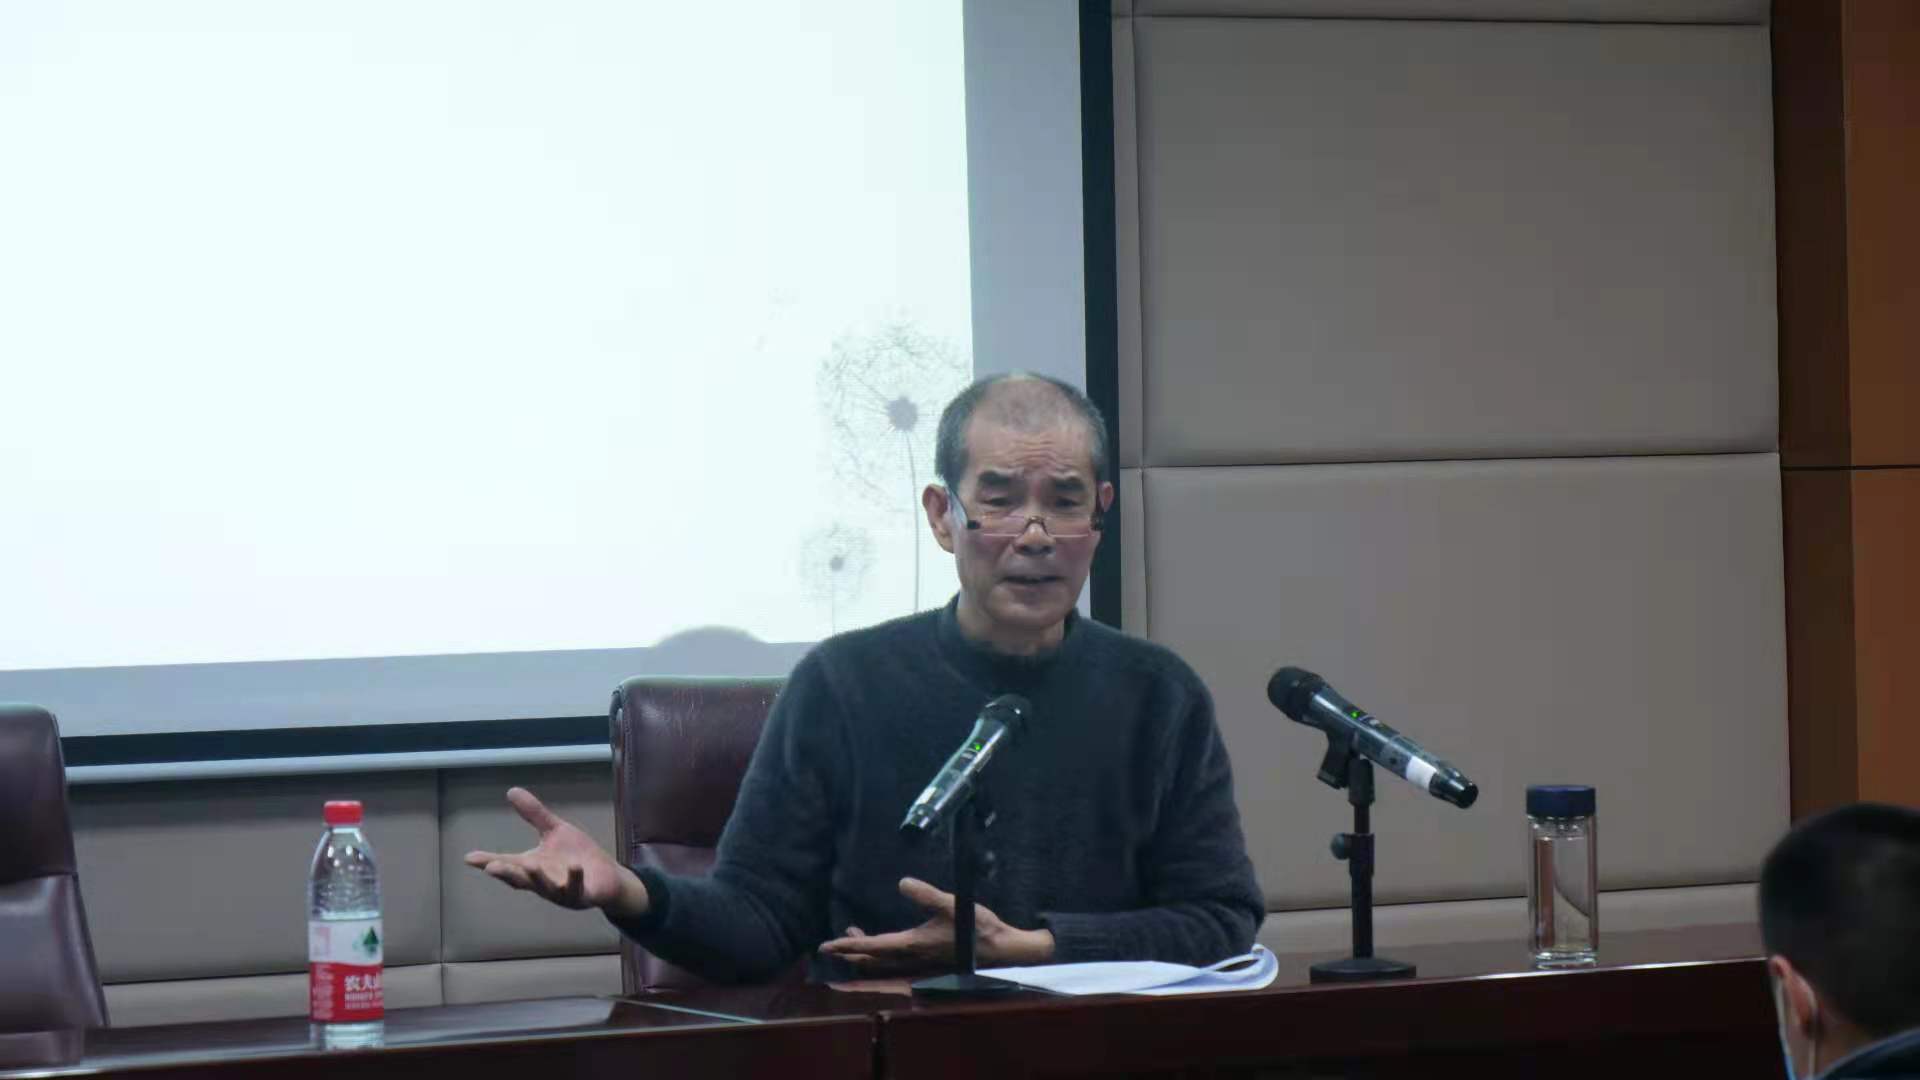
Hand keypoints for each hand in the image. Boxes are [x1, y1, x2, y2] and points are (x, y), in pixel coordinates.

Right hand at [463, 787, 649, 918]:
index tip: (469, 858)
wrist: (607, 876)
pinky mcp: (583, 896)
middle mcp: (543, 882)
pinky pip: (577, 889)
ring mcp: (562, 892)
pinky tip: (574, 866)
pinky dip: (574, 878)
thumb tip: (511, 791)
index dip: (488, 861)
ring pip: (547, 887)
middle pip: (522, 879)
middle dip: (507, 874)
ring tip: (530, 865)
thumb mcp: (555, 831)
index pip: (507, 863)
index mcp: (533, 867)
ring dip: (538, 878)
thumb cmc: (576, 856)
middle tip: (491, 867)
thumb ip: (534, 814)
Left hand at [816, 878, 1053, 974]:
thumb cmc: (976, 928)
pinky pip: (895, 963)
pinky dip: (881, 956)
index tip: (825, 945)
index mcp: (911, 944)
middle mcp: (911, 958)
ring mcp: (919, 963)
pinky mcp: (928, 963)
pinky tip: (887, 945)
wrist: (1000, 951)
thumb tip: (902, 882)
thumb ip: (925, 894)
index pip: (871, 946)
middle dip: (851, 951)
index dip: (846, 945)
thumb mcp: (950, 904)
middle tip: (834, 942)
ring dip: (866, 953)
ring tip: (856, 938)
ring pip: (882, 963)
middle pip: (871, 959)